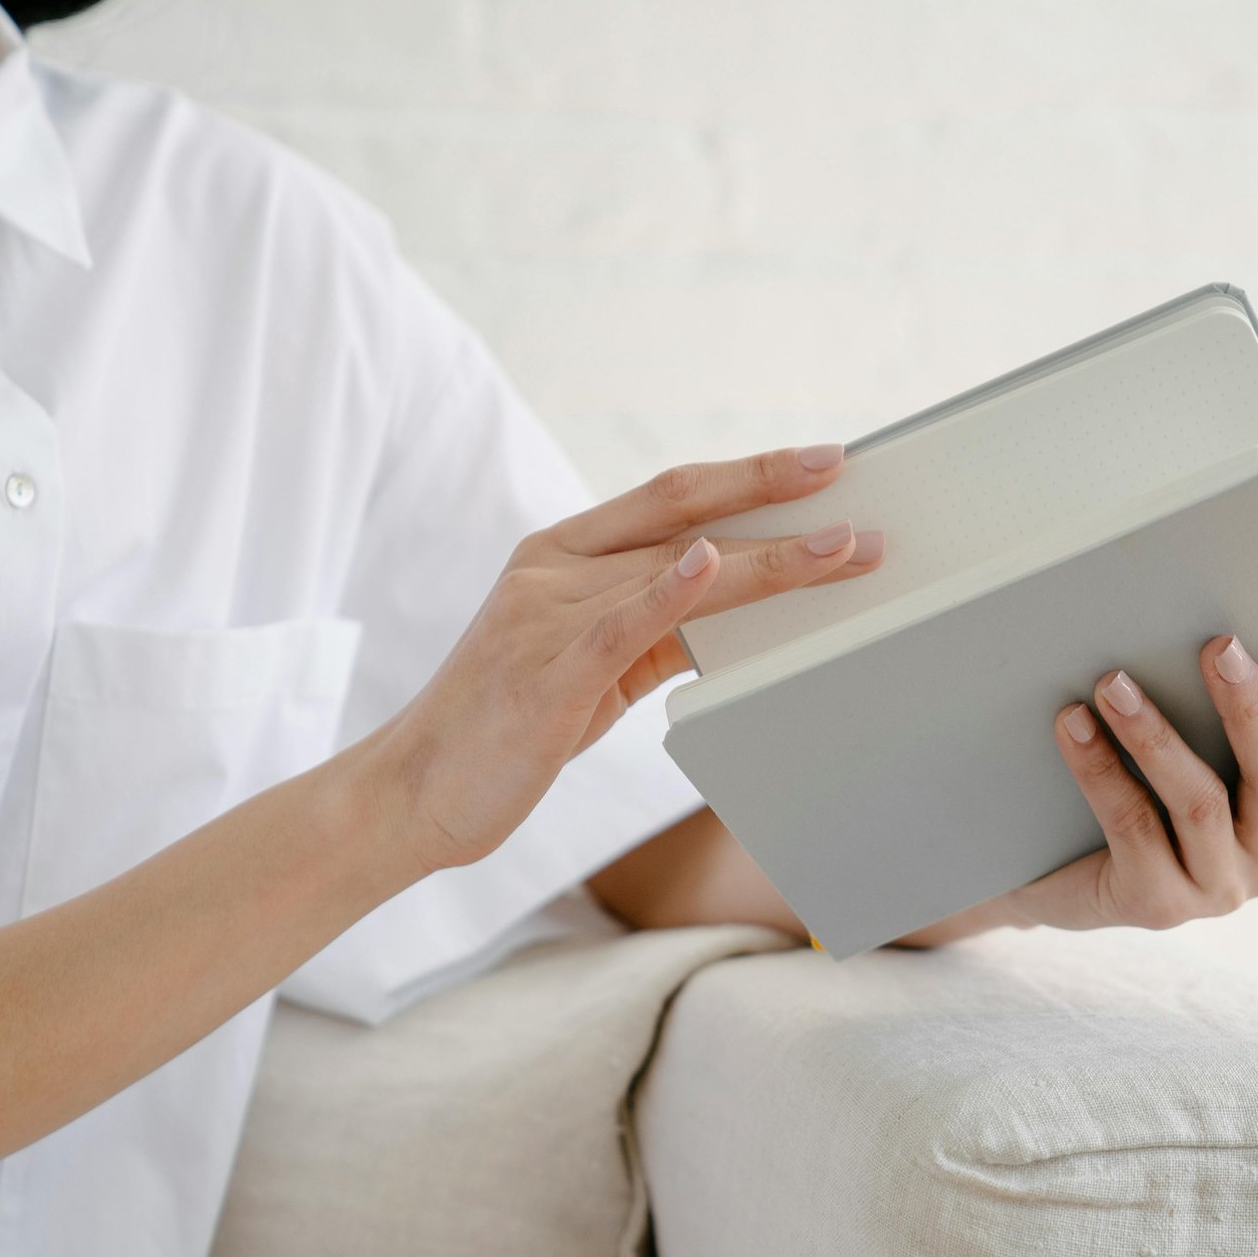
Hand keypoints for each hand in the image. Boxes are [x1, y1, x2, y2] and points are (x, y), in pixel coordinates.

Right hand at [374, 444, 881, 872]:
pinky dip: (670, 589)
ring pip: (674, 569)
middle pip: (681, 515)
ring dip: (766, 559)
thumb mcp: (586, 666)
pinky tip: (714, 564)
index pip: (667, 496)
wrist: (412, 794)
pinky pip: (619, 624)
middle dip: (772, 493)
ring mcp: (546, 618)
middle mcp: (552, 572)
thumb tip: (728, 604)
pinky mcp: (547, 676)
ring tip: (839, 549)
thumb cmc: (502, 730)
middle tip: (845, 473)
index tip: (817, 462)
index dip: (746, 473)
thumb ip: (649, 629)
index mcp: (558, 556)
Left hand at [983, 636, 1257, 933]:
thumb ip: (1217, 701)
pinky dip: (1100, 768)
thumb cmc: (1142, 781)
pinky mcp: (1158, 906)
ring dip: (1155, 734)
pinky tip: (1073, 723)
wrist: (1063, 870)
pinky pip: (1133, 825)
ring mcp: (1221, 887)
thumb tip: (1208, 626)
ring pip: (1201, 803)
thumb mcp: (1195, 741)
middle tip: (1219, 646)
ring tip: (1112, 681)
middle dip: (1250, 708)